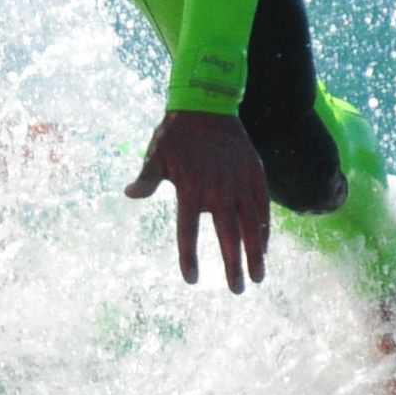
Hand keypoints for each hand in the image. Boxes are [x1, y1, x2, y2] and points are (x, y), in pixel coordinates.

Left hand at [125, 110, 269, 294]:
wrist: (208, 104)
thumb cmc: (177, 133)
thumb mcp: (156, 155)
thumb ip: (146, 179)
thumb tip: (129, 194)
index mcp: (190, 191)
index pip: (188, 233)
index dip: (189, 258)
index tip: (191, 279)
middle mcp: (217, 192)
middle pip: (227, 237)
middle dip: (232, 266)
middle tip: (237, 290)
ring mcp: (239, 184)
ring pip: (251, 227)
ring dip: (256, 254)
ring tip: (259, 276)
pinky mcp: (255, 176)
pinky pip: (263, 208)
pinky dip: (265, 229)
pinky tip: (266, 247)